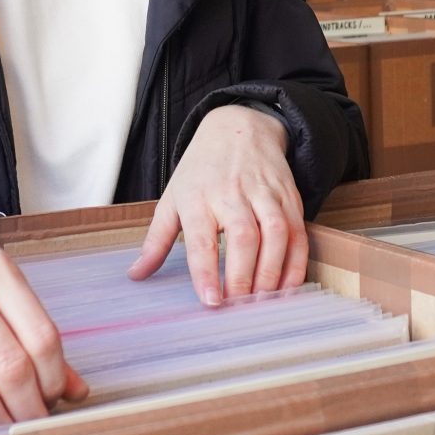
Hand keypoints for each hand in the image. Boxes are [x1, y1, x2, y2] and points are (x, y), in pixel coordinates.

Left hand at [129, 105, 308, 304]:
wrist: (240, 129)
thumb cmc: (202, 170)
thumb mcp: (172, 198)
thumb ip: (156, 240)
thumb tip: (136, 275)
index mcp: (198, 197)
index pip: (201, 239)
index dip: (207, 272)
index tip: (211, 301)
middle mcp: (232, 194)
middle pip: (243, 237)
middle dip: (243, 276)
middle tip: (238, 306)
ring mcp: (265, 194)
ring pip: (275, 234)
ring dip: (272, 271)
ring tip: (263, 299)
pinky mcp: (289, 197)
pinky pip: (298, 233)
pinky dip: (296, 262)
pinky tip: (287, 286)